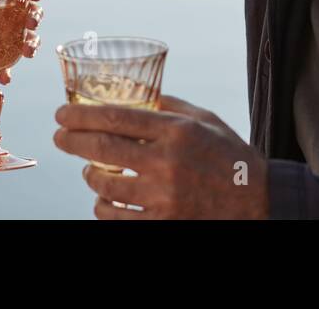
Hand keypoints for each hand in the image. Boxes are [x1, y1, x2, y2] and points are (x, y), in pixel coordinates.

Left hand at [52, 94, 267, 218]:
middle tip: (59, 137)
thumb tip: (137, 95)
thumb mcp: (205, 119)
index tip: (62, 113)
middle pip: (103, 148)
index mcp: (176, 130)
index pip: (116, 117)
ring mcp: (164, 196)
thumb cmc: (230, 155)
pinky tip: (102, 200)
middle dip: (72, 141)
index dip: (82, 114)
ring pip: (105, 184)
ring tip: (88, 169)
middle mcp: (167, 162)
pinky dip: (103, 206)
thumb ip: (170, 106)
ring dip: (89, 175)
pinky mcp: (163, 222)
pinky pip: (117, 216)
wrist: (259, 201)